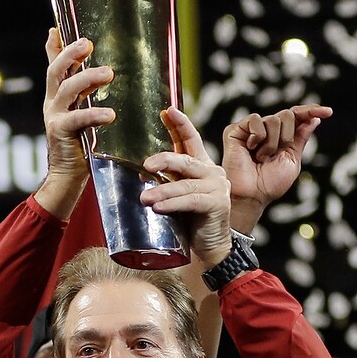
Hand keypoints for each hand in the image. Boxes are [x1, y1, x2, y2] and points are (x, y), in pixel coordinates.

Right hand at [35, 31, 114, 219]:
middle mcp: (53, 103)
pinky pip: (78, 119)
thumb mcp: (82, 116)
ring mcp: (55, 117)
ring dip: (87, 78)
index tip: (56, 28)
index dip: (54, 47)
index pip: (54, 66)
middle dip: (70, 54)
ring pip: (67, 89)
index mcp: (58, 97)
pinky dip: (94, 114)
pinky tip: (109, 113)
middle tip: (88, 43)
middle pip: (57, 71)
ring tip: (108, 73)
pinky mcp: (61, 133)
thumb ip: (87, 98)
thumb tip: (102, 76)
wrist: (67, 178)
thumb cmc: (80, 146)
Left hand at [140, 105, 230, 267]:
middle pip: (185, 160)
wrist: (210, 247)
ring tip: (143, 198)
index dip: (180, 124)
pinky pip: (190, 201)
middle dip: (164, 159)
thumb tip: (138, 173)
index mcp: (202, 166)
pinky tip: (158, 207)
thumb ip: (165, 182)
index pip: (191, 140)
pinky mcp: (218, 204)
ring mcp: (217, 188)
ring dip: (162, 190)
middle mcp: (212, 172)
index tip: (167, 110)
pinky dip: (172, 204)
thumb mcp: (176, 195)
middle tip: (145, 165)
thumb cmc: (189, 221)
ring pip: (185, 184)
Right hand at [221, 104, 331, 232]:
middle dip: (287, 136)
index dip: (312, 111)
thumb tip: (313, 119)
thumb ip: (300, 138)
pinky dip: (258, 136)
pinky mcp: (235, 130)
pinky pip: (255, 120)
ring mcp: (251, 130)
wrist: (252, 195)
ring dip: (272, 143)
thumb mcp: (292, 160)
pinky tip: (251, 149)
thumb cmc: (270, 184)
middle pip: (287, 115)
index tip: (329, 112)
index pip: (297, 116)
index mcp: (281, 136)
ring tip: (261, 158)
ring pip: (273, 119)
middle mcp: (267, 130)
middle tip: (277, 154)